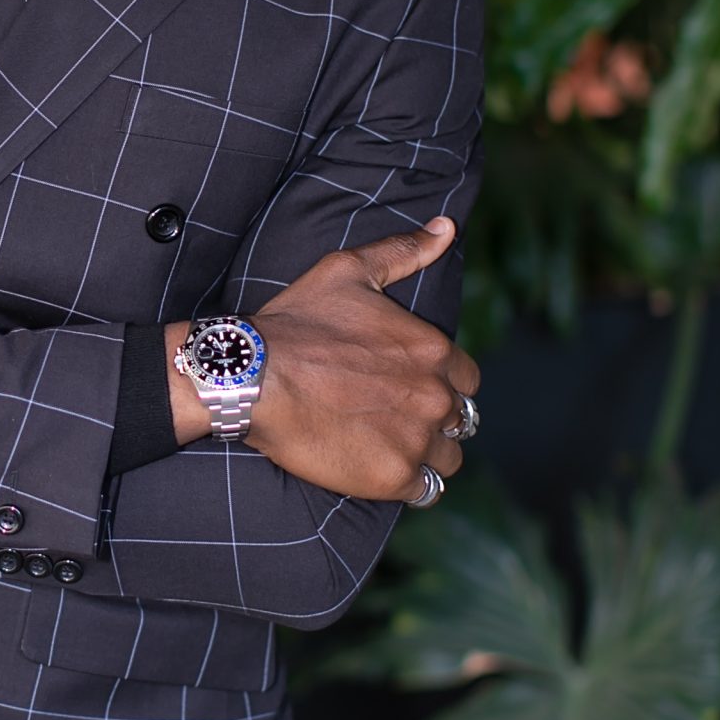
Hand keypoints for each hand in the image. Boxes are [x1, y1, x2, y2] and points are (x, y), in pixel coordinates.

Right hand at [166, 217, 479, 502]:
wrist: (251, 376)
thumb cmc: (296, 321)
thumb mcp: (350, 271)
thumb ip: (404, 251)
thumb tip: (447, 228)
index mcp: (433, 350)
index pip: (467, 379)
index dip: (440, 383)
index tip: (408, 386)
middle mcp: (435, 396)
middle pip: (461, 421)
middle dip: (434, 420)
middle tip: (393, 418)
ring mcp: (416, 439)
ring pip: (447, 459)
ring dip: (425, 455)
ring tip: (387, 446)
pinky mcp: (392, 477)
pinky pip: (424, 491)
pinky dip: (409, 484)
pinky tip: (381, 470)